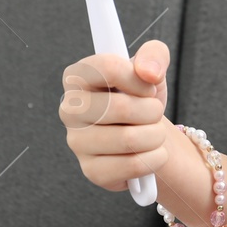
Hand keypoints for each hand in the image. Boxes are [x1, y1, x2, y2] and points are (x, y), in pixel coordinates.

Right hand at [60, 40, 171, 192]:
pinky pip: (134, 165)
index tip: (148, 85)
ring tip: (153, 132)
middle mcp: (70, 109)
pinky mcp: (92, 171)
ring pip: (130, 139)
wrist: (146, 134)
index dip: (138, 79)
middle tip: (153, 112)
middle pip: (120, 107)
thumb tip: (148, 72)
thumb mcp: (152, 68)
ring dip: (155, 136)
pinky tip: (149, 152)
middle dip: (152, 110)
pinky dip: (154, 158)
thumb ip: (154, 55)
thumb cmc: (142, 97)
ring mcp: (77, 142)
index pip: (108, 69)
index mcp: (78, 76)